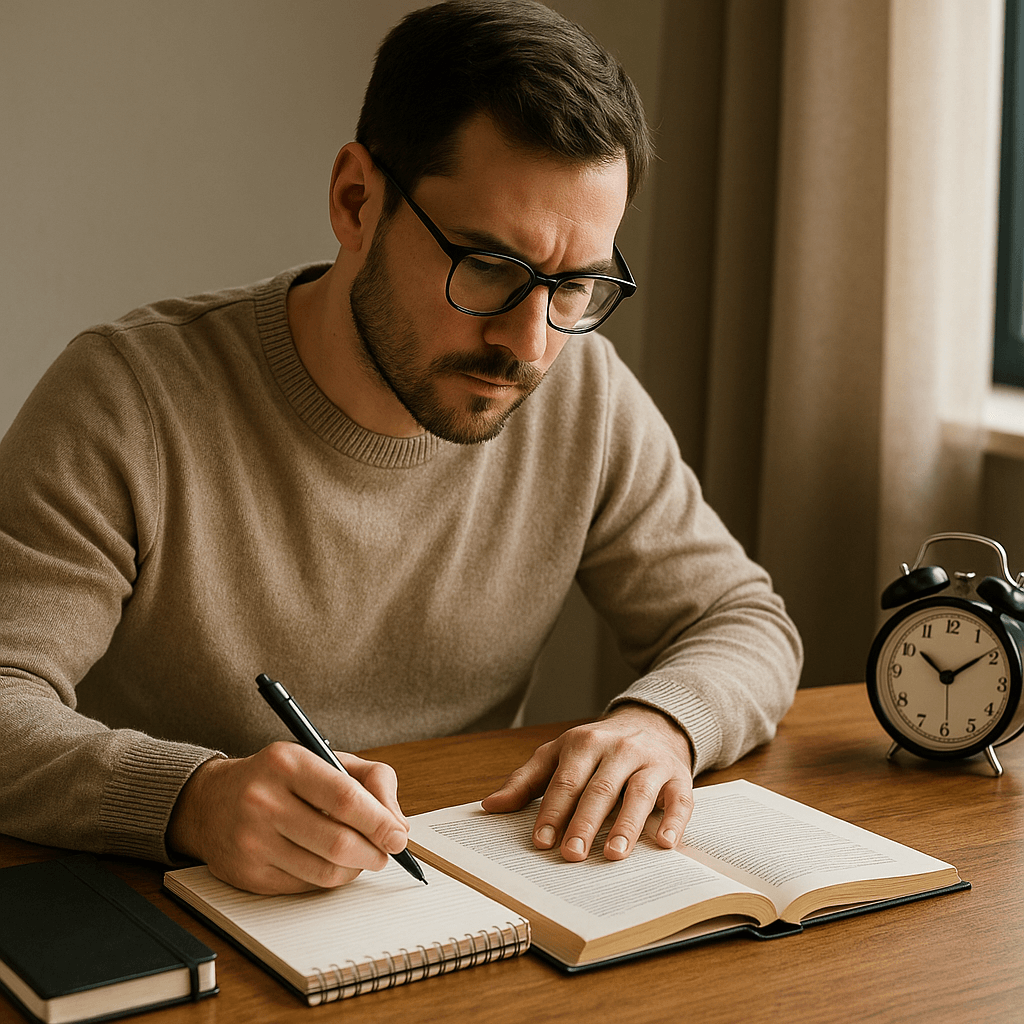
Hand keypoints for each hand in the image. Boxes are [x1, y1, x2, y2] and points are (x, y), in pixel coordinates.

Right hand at [167, 742, 410, 893]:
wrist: (211, 802)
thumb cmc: (280, 778)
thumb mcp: (324, 758)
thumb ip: (371, 779)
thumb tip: (398, 824)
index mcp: (286, 762)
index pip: (344, 797)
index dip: (379, 821)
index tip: (398, 836)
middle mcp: (263, 800)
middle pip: (337, 841)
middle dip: (374, 852)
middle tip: (386, 852)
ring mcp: (251, 840)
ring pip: (324, 870)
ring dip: (355, 869)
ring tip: (360, 856)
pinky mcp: (247, 874)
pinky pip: (305, 886)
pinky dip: (327, 878)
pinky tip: (328, 862)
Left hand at [481, 705, 693, 861]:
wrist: (652, 723)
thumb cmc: (598, 747)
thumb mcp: (558, 754)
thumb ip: (526, 780)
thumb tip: (491, 805)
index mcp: (584, 743)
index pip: (566, 781)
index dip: (553, 812)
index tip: (541, 841)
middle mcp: (618, 749)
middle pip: (600, 788)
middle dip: (585, 822)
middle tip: (572, 854)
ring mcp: (650, 762)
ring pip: (639, 793)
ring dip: (626, 825)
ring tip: (613, 854)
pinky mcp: (678, 777)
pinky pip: (679, 800)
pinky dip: (674, 822)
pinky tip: (665, 843)